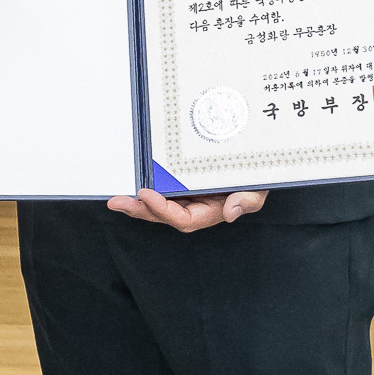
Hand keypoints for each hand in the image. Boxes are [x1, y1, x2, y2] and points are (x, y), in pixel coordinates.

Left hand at [108, 187, 266, 231]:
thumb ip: (249, 200)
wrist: (252, 155)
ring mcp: (184, 193)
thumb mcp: (258, 186)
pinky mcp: (176, 178)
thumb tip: (231, 213)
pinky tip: (126, 184)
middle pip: (163, 215)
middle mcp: (194, 205)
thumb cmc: (254, 174)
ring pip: (156, 203)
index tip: (146, 193)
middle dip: (140, 211)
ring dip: (135, 203)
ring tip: (115, 199)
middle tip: (117, 202)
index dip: (164, 210)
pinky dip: (141, 189)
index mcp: (210, 210)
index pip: (185, 219)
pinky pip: (157, 186)